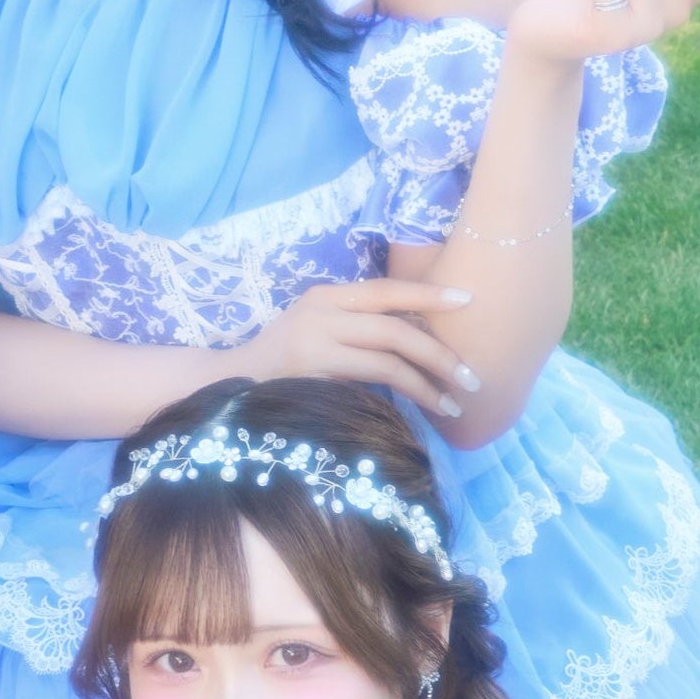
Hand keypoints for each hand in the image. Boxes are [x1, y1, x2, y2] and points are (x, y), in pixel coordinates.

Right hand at [221, 276, 477, 422]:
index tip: (468, 300)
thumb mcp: (316, 331)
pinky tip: (424, 409)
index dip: (428, 293)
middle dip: (440, 351)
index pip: (385, 289)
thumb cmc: (281, 364)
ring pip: (387, 357)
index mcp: (324, 295)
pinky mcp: (312, 375)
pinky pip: (370, 382)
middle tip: (473, 375)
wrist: (226, 387)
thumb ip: (357, 328)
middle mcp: (319, 312)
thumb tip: (419, 339)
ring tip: (455, 402)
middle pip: (394, 325)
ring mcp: (313, 343)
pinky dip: (403, 396)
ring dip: (428, 382)